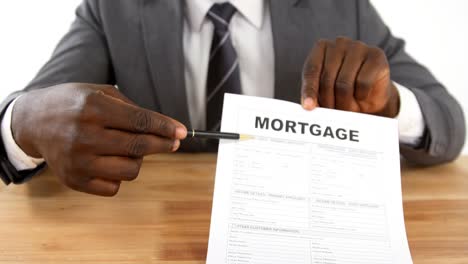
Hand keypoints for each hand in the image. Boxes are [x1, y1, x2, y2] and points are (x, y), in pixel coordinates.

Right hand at [12, 83, 186, 195]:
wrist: (35, 122)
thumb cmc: (75, 104)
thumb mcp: (100, 93)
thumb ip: (132, 109)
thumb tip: (167, 129)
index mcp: (92, 108)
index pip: (140, 122)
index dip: (165, 127)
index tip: (182, 132)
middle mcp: (84, 136)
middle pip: (139, 147)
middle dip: (163, 144)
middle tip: (173, 142)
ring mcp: (77, 161)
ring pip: (131, 170)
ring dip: (139, 160)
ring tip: (129, 148)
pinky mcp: (74, 180)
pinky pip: (114, 187)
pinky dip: (120, 175)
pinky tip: (111, 161)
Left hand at [301, 37, 399, 116]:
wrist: (371, 95)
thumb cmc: (342, 92)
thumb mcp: (324, 92)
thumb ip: (314, 94)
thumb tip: (308, 105)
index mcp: (322, 47)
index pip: (311, 70)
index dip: (309, 90)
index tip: (308, 107)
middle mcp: (339, 43)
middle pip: (327, 78)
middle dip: (328, 101)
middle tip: (332, 113)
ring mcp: (359, 47)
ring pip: (344, 83)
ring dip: (344, 102)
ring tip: (346, 109)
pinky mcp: (376, 56)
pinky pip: (362, 83)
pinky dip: (361, 95)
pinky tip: (362, 96)